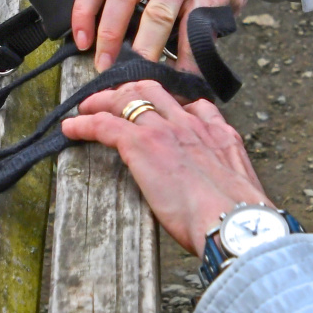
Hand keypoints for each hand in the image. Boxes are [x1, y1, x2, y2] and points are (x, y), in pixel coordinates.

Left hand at [61, 80, 271, 252]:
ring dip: (103, 101)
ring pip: (128, 98)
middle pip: (155, 90)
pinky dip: (84, 123)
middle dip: (131, 90)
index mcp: (220, 135)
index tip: (159, 111)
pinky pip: (105, 125)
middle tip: (114, 100)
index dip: (171, 104)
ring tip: (86, 108)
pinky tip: (70, 128)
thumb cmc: (242, 220)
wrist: (236, 223)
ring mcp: (166, 130)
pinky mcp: (142, 144)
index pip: (193, 105)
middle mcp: (192, 124)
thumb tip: (217, 200)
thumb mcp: (242, 192)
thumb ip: (226, 183)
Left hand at [71, 0, 267, 71]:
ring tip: (141, 77)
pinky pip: (195, 30)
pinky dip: (186, 59)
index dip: (84, 13)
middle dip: (111, 36)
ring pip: (159, 15)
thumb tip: (101, 41)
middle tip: (108, 69)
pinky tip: (181, 76)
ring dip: (147, 51)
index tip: (83, 44)